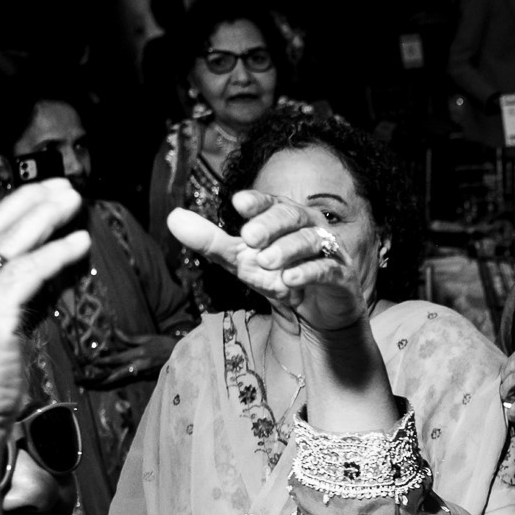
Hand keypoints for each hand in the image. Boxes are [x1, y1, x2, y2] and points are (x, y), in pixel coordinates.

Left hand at [167, 191, 366, 333]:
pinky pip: (327, 269)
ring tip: (266, 261)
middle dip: (271, 224)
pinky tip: (290, 280)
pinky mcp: (341, 277)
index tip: (239, 203)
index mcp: (286, 218)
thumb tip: (173, 217)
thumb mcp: (241, 259)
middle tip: (248, 237)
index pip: (272, 202)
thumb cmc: (279, 276)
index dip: (258, 202)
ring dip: (288, 249)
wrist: (315, 313)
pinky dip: (309, 273)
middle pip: (293, 216)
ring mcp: (328, 251)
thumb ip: (211, 240)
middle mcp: (310, 228)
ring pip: (312, 240)